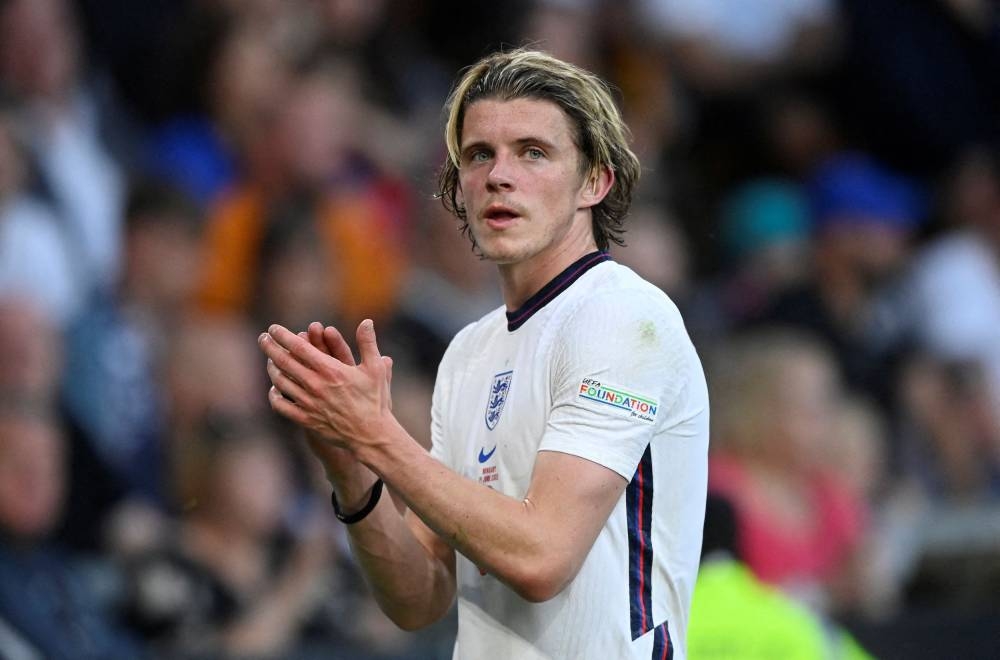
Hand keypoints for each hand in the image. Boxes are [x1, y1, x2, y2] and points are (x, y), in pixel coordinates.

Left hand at [260, 319, 393, 458]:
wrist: (371, 435)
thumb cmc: (375, 400)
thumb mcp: (376, 369)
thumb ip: (368, 343)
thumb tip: (366, 321)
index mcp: (331, 370)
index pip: (299, 347)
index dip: (283, 336)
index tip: (273, 328)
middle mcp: (316, 385)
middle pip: (284, 362)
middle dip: (270, 347)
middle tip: (262, 338)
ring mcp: (309, 403)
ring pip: (280, 382)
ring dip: (271, 368)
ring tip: (269, 360)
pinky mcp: (306, 419)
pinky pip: (282, 405)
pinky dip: (274, 395)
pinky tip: (275, 389)